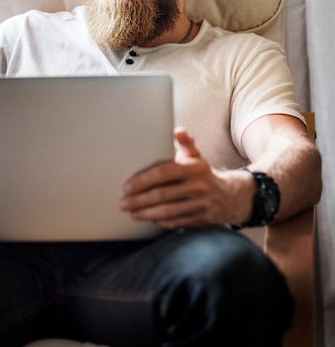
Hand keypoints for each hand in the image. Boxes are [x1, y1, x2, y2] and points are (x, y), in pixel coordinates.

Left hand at [119, 127, 238, 228]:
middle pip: (162, 195)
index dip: (143, 181)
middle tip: (123, 203)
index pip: (163, 174)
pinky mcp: (202, 220)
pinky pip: (177, 223)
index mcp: (194, 168)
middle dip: (139, 200)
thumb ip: (184, 143)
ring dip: (146, 213)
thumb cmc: (202, 173)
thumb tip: (178, 131)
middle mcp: (199, 187)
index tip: (127, 187)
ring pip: (168, 212)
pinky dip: (160, 222)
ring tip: (131, 212)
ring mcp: (201, 205)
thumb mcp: (195, 156)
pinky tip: (149, 219)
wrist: (230, 196)